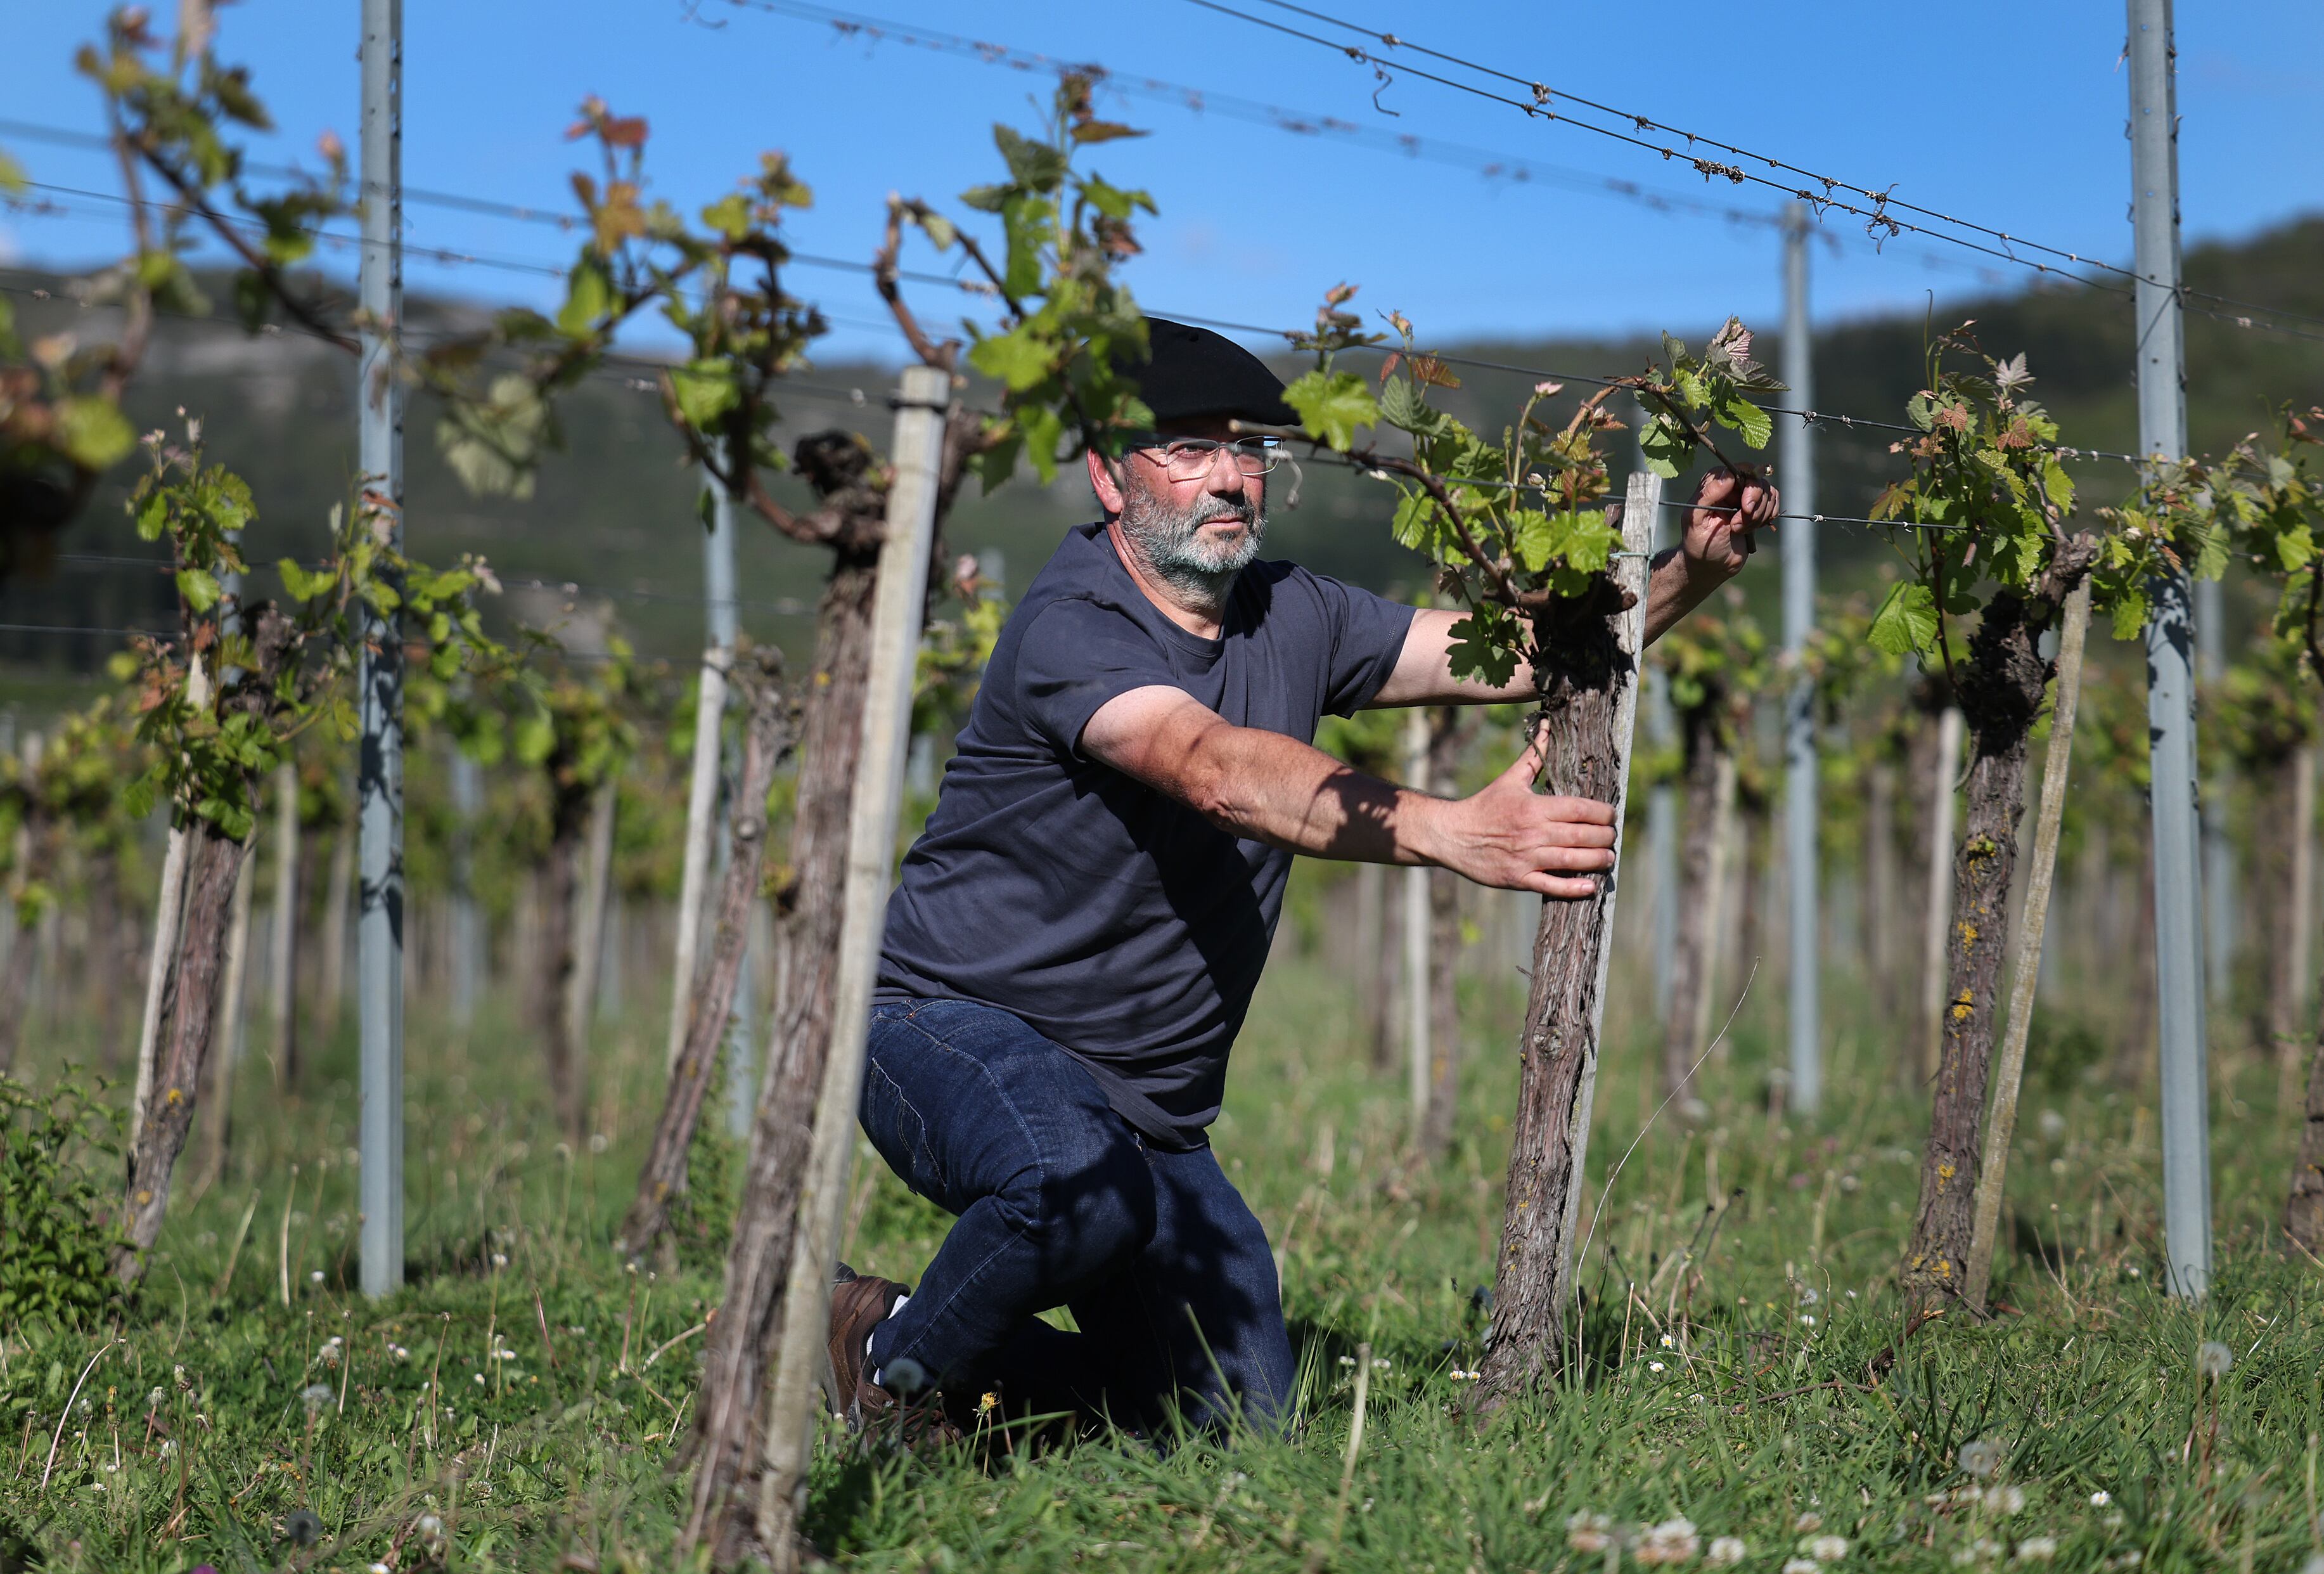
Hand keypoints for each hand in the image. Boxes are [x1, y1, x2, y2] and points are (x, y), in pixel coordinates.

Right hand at [1416, 726, 1615, 897]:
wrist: (1452, 835)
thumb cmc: (1484, 805)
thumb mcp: (1510, 779)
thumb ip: (1534, 755)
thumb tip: (1546, 725)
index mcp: (1534, 807)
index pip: (1579, 809)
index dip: (1602, 813)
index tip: (1611, 814)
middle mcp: (1532, 832)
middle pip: (1581, 835)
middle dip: (1605, 837)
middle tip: (1613, 837)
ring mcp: (1526, 857)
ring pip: (1572, 860)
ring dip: (1597, 860)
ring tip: (1608, 858)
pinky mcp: (1518, 878)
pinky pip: (1551, 885)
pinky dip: (1573, 888)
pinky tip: (1590, 887)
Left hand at [1680, 468, 1779, 581]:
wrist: (1713, 564)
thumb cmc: (1699, 542)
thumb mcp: (1695, 519)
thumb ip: (1708, 495)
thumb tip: (1728, 475)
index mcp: (1714, 482)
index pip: (1740, 469)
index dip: (1749, 486)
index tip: (1745, 508)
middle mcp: (1731, 485)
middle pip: (1758, 480)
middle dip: (1755, 504)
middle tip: (1738, 525)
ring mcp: (1746, 495)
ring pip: (1768, 492)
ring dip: (1758, 515)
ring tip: (1739, 530)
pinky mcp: (1758, 507)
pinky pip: (1774, 501)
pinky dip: (1767, 516)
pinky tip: (1752, 528)